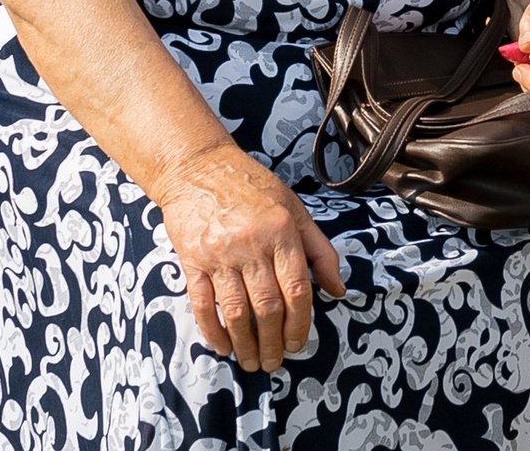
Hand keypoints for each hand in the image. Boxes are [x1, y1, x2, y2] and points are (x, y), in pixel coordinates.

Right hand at [147, 142, 343, 372]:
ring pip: (236, 311)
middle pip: (268, 307)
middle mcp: (251, 243)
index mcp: (281, 231)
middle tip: (276, 362)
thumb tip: (338, 289)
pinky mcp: (192, 258)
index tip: (299, 344)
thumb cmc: (251, 186)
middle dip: (274, 343)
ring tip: (253, 362)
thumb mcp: (293, 209)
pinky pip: (202, 303)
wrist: (197, 166)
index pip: (297, 290)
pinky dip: (212, 330)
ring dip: (246, 344)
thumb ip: (319, 249)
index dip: (300, 325)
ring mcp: (219, 253)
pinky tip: (222, 346)